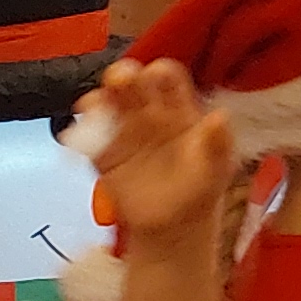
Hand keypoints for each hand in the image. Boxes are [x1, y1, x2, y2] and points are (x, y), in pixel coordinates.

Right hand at [78, 57, 235, 246]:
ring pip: (107, 105)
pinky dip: (81, 131)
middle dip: (124, 76)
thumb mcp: (217, 168)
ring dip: (99, 99)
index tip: (154, 74)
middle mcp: (149, 114)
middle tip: (120, 79)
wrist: (175, 228)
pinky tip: (81, 134)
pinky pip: (88, 136)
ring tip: (96, 105)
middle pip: (132, 84)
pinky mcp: (103, 154)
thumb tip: (220, 117)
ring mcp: (123, 132)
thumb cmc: (200, 191)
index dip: (160, 72)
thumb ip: (218, 142)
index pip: (168, 79)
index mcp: (179, 110)